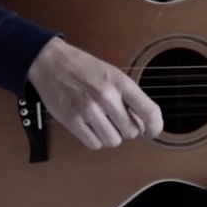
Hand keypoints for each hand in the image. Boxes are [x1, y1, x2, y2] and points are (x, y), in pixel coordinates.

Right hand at [26, 37, 162, 149]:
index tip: (153, 131)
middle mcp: (106, 97)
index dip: (155, 126)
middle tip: (118, 120)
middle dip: (128, 129)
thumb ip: (128, 96)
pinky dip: (95, 140)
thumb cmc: (84, 68)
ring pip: (113, 141)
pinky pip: (94, 144)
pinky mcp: (72, 121)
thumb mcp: (112, 74)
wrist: (51, 62)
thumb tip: (142, 123)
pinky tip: (90, 127)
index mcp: (120, 83)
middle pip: (131, 131)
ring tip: (103, 123)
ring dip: (111, 135)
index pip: (149, 111)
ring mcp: (88, 110)